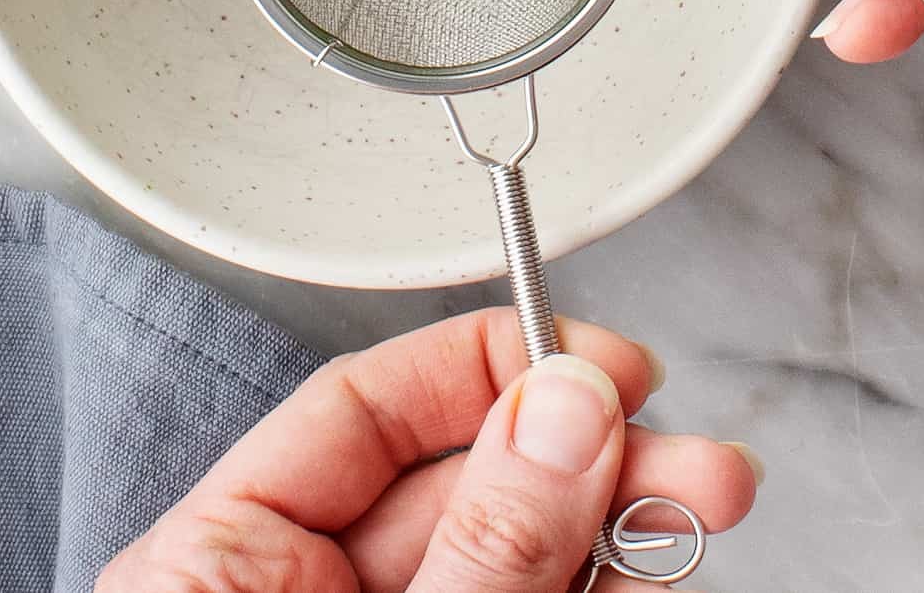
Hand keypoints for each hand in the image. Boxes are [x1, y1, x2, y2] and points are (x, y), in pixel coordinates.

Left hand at [96, 308, 757, 591]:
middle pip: (457, 477)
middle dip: (582, 447)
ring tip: (704, 491)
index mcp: (219, 563)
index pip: (362, 406)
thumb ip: (479, 540)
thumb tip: (566, 404)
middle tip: (682, 438)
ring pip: (509, 549)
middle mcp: (298, 592)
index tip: (591, 354)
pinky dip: (596, 582)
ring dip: (613, 514)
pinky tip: (652, 556)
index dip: (484, 361)